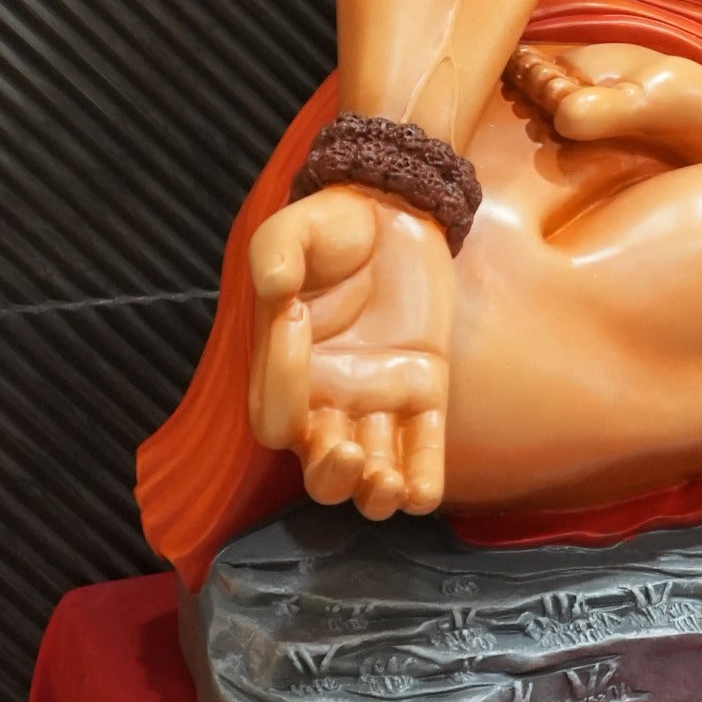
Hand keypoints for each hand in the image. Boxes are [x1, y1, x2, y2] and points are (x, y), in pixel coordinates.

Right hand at [247, 183, 454, 516]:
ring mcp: (379, 398)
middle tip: (347, 454)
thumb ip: (276, 254)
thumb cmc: (335, 224)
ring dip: (374, 490)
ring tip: (383, 483)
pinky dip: (423, 478)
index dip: (284, 385)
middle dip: (330, 475)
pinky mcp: (425, 388)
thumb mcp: (296, 227)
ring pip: (370, 472)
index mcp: (286, 372)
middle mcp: (330, 398)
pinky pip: (424, 449)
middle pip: (319, 468)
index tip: (295, 318)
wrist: (395, 207)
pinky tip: (420, 494)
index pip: (278, 414)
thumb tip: (276, 286)